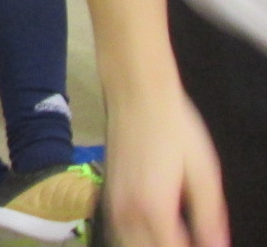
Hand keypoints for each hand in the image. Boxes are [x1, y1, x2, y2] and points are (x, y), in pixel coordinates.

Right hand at [102, 89, 228, 246]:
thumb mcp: (204, 172)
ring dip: (148, 246)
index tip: (205, 245)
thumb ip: (209, 216)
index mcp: (155, 208)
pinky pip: (118, 232)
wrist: (136, 93)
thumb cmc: (176, 129)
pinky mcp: (108, 193)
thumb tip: (216, 246)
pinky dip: (134, 240)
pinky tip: (152, 234)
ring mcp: (113, 203)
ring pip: (126, 244)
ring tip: (172, 238)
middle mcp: (128, 211)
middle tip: (191, 240)